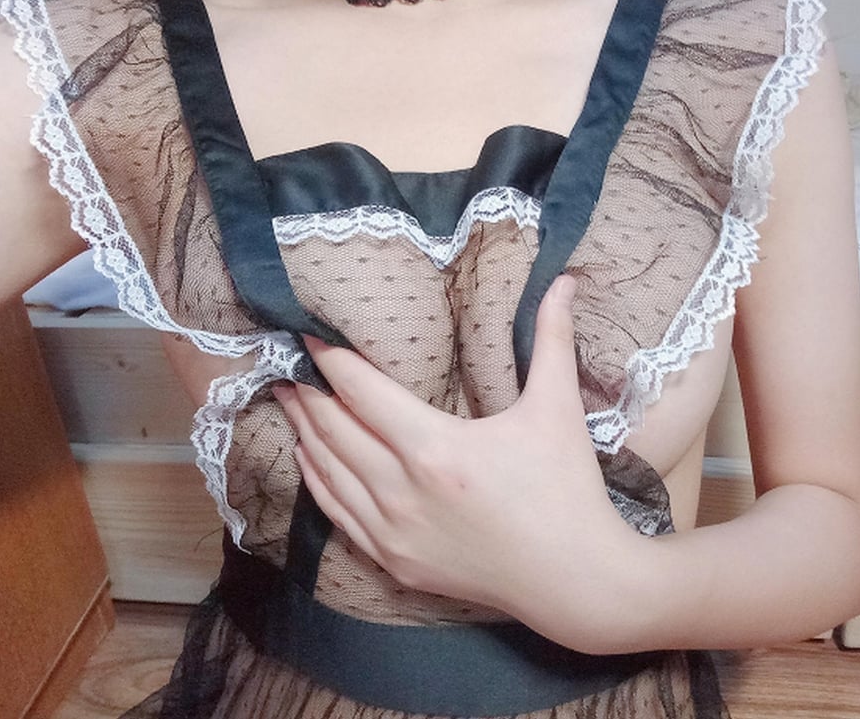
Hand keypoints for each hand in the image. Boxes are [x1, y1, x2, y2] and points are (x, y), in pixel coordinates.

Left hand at [273, 275, 641, 647]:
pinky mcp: (394, 562)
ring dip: (304, 432)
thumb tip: (564, 279)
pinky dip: (316, 480)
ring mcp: (392, 532)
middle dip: (307, 391)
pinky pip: (337, 514)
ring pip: (327, 472)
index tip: (308, 333)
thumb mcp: (557, 409)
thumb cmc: (566, 490)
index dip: (329, 359)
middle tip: (285, 361)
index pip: (361, 391)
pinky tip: (308, 457)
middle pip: (333, 429)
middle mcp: (401, 491)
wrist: (573, 580)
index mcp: (434, 448)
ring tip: (287, 398)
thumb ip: (553, 338)